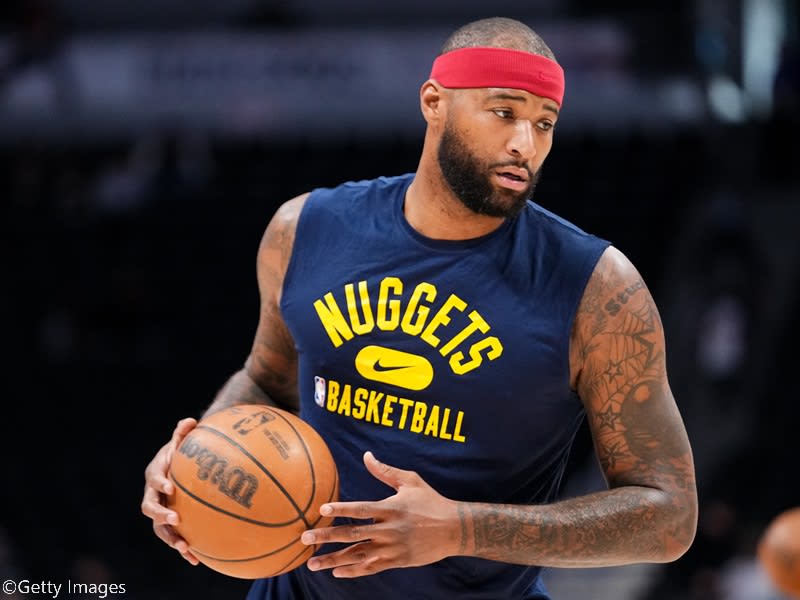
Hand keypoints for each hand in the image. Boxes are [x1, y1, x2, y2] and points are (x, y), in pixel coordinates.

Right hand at [141, 417, 199, 564]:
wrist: (179, 468)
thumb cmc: (182, 453)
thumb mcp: (182, 442)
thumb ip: (184, 432)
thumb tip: (190, 421)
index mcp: (155, 474)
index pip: (154, 478)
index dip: (160, 483)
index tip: (170, 486)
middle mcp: (153, 495)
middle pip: (150, 507)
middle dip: (160, 514)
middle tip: (174, 519)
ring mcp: (160, 512)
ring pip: (159, 529)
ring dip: (170, 538)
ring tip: (185, 548)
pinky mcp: (170, 525)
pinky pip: (174, 538)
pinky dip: (183, 549)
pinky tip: (197, 561)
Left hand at [300, 451, 461, 576]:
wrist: (454, 529)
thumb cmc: (431, 501)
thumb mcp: (411, 481)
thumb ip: (386, 471)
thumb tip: (366, 455)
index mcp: (391, 508)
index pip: (361, 509)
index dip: (342, 509)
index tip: (322, 510)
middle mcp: (389, 530)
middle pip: (353, 535)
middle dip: (327, 537)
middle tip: (304, 537)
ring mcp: (392, 548)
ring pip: (357, 556)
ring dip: (333, 560)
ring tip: (311, 563)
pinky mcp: (396, 561)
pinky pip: (371, 568)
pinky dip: (353, 571)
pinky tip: (336, 572)